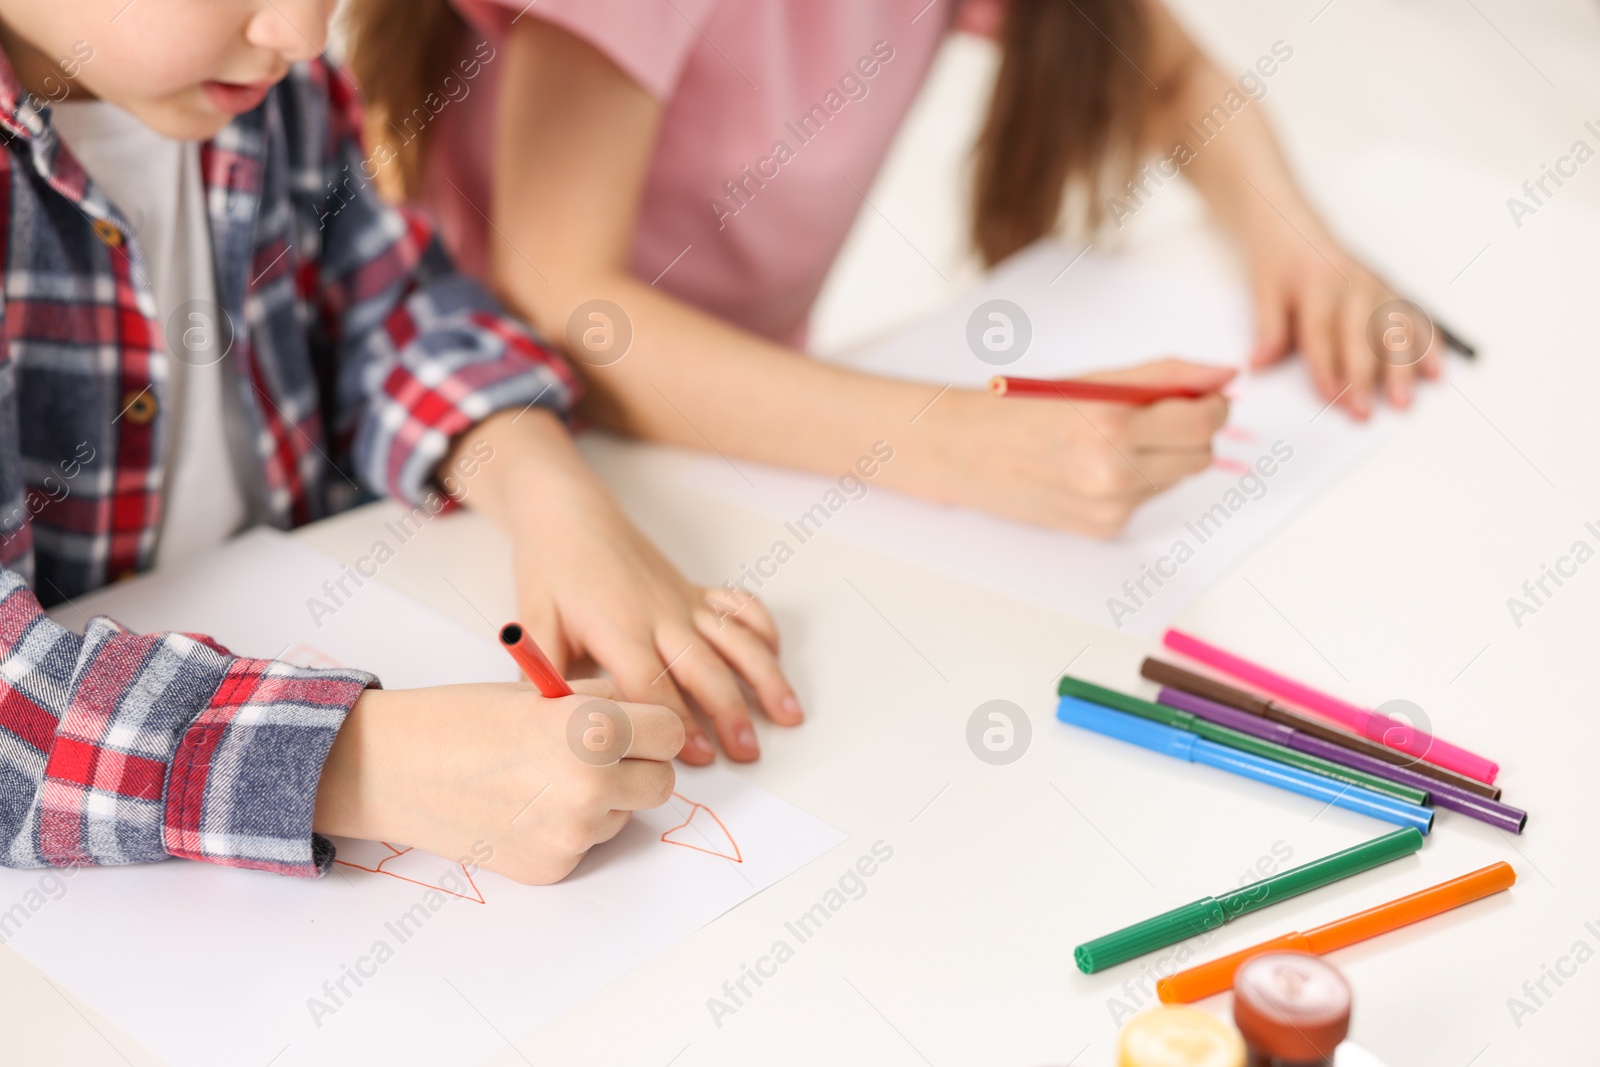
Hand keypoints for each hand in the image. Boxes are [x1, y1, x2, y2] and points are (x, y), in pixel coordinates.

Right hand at [315, 680, 682, 884]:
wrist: (394, 769)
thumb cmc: (463, 719)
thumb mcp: (542, 692)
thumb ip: (602, 704)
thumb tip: (643, 719)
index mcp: (595, 729)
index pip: (671, 733)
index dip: (652, 728)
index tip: (635, 728)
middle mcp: (594, 785)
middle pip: (662, 783)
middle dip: (640, 768)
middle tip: (603, 757)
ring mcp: (574, 833)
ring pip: (624, 816)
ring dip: (604, 801)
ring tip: (544, 779)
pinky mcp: (553, 867)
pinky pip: (586, 845)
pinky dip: (567, 830)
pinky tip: (522, 809)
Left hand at [455, 409, 803, 764]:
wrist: (570, 513)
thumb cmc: (551, 570)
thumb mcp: (534, 623)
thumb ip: (544, 675)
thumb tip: (549, 725)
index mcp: (619, 629)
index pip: (653, 685)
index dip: (677, 723)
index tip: (699, 757)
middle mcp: (660, 615)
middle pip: (704, 668)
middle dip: (731, 712)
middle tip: (749, 752)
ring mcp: (684, 601)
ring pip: (734, 640)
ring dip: (764, 677)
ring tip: (788, 714)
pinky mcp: (695, 589)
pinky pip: (740, 605)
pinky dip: (764, 628)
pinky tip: (777, 657)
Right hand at [913, 359, 1232, 535]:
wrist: (966, 454)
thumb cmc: (1024, 409)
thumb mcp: (1093, 380)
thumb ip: (1164, 376)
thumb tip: (1226, 375)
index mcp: (1110, 425)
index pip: (1202, 421)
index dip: (1214, 405)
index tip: (1207, 395)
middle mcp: (1113, 472)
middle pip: (1200, 455)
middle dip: (1194, 432)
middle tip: (1164, 414)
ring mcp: (1109, 506)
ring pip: (1176, 479)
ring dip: (1164, 457)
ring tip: (1115, 441)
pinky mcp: (1103, 528)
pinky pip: (1147, 500)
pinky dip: (1137, 481)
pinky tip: (1096, 468)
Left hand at [1246, 222, 1443, 419]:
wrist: (1295, 227)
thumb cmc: (1279, 263)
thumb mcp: (1263, 290)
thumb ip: (1267, 328)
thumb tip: (1258, 364)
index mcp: (1318, 283)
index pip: (1322, 332)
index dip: (1326, 366)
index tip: (1331, 397)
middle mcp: (1354, 284)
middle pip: (1362, 336)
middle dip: (1365, 377)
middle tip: (1365, 412)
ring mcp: (1376, 287)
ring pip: (1395, 330)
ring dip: (1402, 368)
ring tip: (1404, 401)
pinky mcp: (1389, 292)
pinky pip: (1414, 320)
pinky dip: (1427, 345)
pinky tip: (1436, 371)